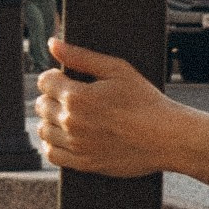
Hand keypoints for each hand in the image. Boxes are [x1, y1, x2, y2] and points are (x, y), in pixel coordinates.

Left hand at [35, 42, 180, 177]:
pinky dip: (53, 144)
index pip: (44, 82)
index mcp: (77, 95)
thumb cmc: (146, 101)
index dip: (55, 77)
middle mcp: (71, 121)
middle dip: (53, 97)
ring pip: (43, 130)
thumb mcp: (117, 70)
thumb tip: (53, 44)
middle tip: (73, 98)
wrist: (167, 137)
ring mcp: (76, 144)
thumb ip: (81, 56)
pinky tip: (65, 137)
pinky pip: (52, 154)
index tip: (67, 79)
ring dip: (51, 120)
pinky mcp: (83, 163)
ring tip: (69, 116)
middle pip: (42, 105)